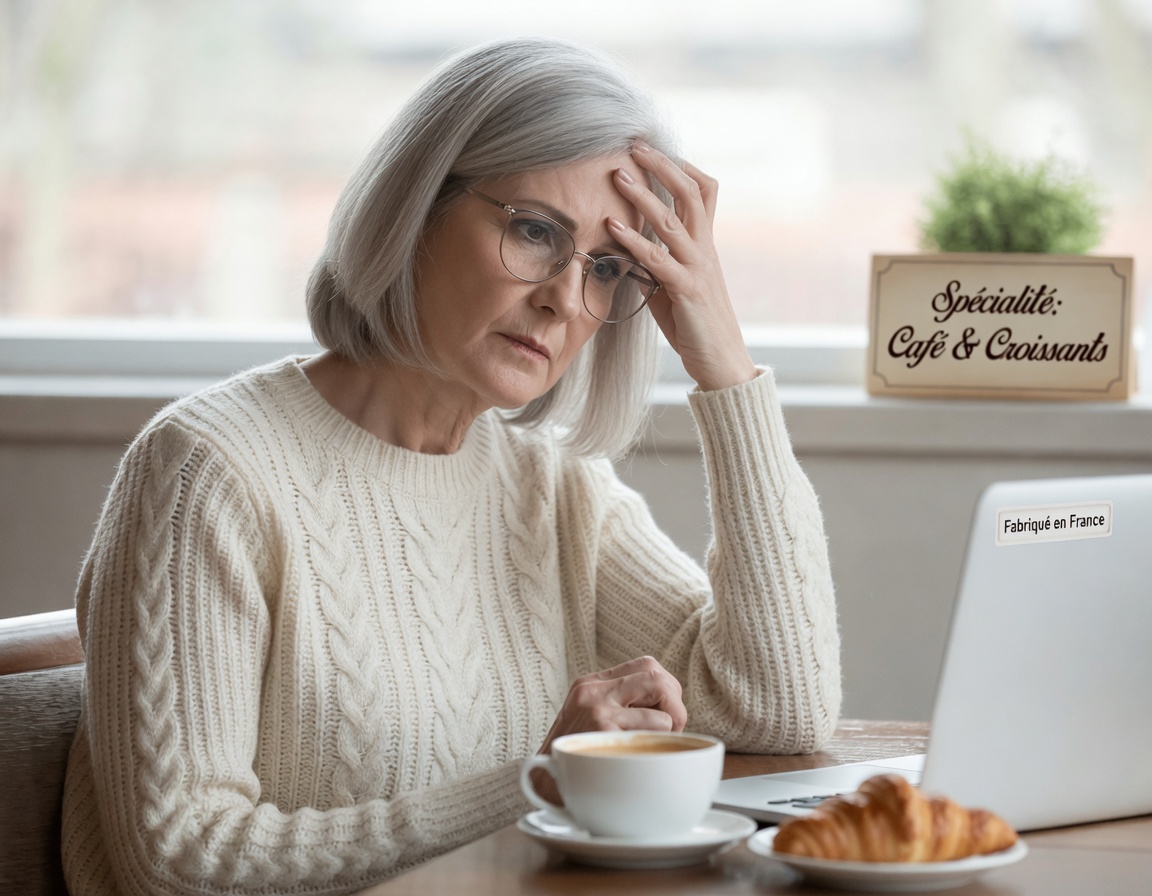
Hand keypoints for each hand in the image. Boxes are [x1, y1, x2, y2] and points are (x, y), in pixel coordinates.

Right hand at [530, 656, 686, 802]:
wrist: (541, 788)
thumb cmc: (574, 760)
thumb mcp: (589, 721)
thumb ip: (620, 707)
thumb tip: (670, 708)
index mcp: (591, 684)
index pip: (646, 665)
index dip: (666, 688)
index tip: (664, 714)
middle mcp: (593, 690)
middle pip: (656, 673)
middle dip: (675, 703)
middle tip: (671, 730)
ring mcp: (598, 706)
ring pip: (661, 692)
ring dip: (671, 724)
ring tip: (656, 744)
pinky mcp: (604, 727)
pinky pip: (656, 725)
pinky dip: (661, 741)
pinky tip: (642, 757)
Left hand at [609, 143, 757, 391]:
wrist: (722, 362)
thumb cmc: (694, 325)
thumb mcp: (673, 285)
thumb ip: (657, 261)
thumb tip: (628, 244)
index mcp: (705, 245)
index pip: (703, 191)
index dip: (682, 166)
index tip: (654, 148)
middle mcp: (706, 249)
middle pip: (690, 193)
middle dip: (662, 165)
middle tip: (634, 144)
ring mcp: (699, 268)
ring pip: (673, 220)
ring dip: (643, 195)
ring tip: (617, 175)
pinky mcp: (688, 290)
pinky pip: (659, 259)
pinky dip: (634, 240)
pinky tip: (612, 227)